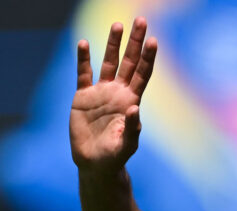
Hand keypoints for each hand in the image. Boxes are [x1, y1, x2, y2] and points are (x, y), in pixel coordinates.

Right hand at [70, 17, 156, 172]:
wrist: (95, 163)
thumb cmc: (116, 155)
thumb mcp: (127, 143)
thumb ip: (132, 127)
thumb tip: (134, 108)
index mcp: (132, 101)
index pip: (143, 74)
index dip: (148, 58)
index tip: (153, 41)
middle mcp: (118, 92)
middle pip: (129, 62)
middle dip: (135, 42)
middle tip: (141, 20)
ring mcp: (101, 93)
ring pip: (108, 63)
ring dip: (113, 44)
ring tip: (117, 25)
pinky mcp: (82, 97)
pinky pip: (83, 74)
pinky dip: (83, 59)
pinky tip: (84, 43)